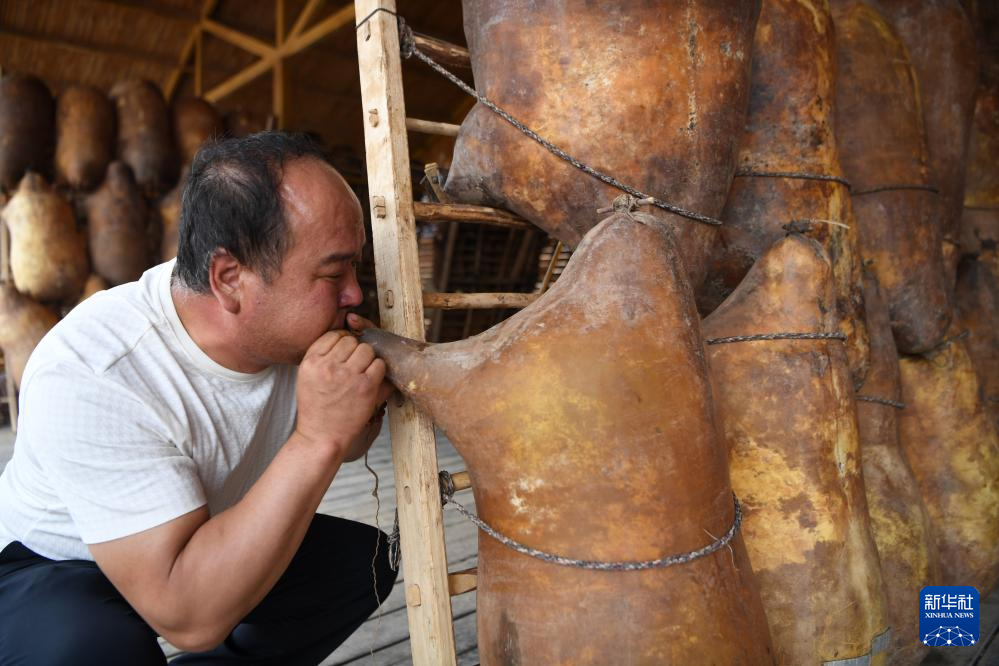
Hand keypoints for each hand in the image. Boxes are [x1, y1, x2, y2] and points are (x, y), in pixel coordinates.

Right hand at [294, 328, 387, 458]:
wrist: (321, 436)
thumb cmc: (315, 408)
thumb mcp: (306, 377)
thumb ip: (320, 356)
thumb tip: (342, 337)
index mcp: (311, 361)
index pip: (333, 335)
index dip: (342, 341)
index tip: (345, 352)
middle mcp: (328, 366)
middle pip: (351, 340)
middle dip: (354, 350)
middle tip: (354, 365)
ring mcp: (348, 375)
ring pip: (366, 349)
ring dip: (367, 358)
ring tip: (362, 372)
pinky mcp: (366, 386)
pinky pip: (379, 364)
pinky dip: (378, 370)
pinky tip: (370, 380)